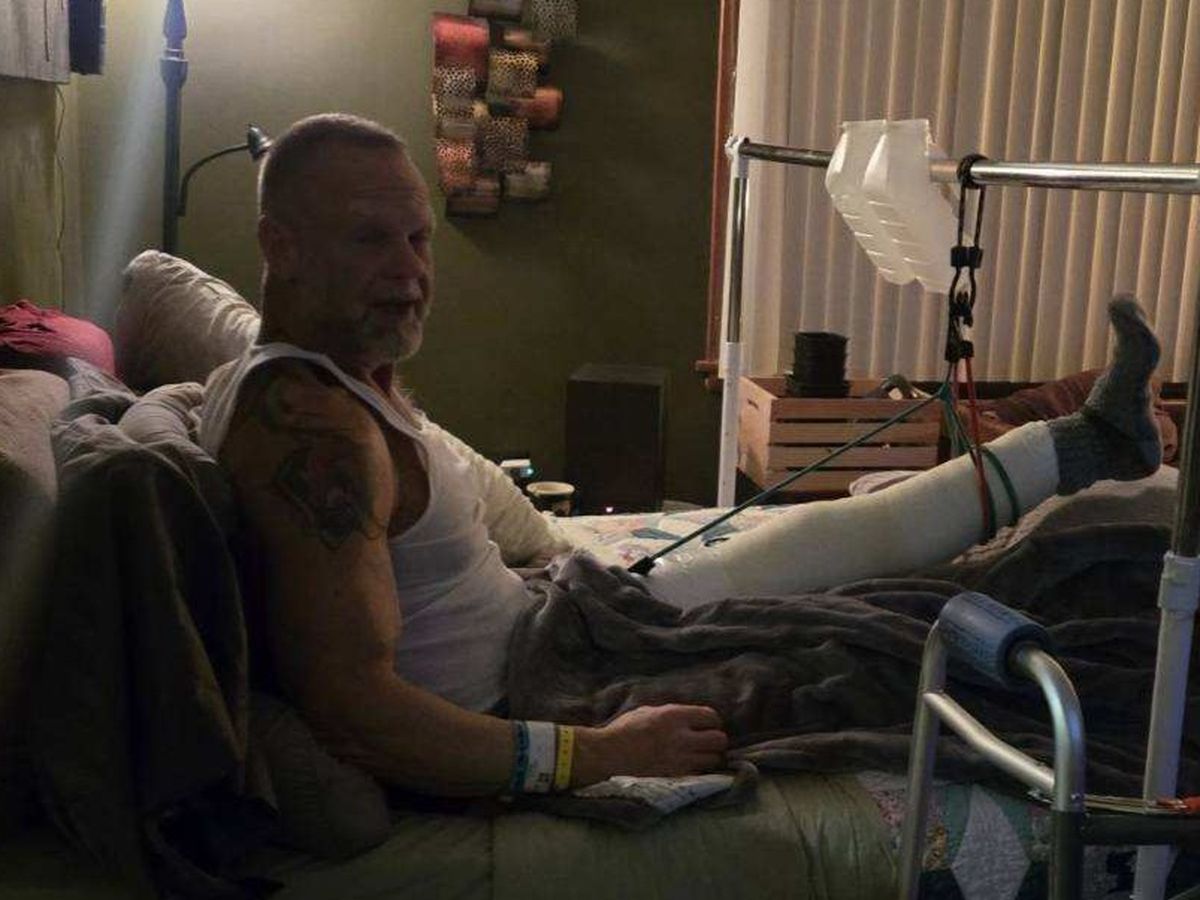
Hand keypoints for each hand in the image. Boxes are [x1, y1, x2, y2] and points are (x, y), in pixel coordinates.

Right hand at [573, 704, 727, 785]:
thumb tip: (688, 717)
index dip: (712, 721)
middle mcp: (680, 737)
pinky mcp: (675, 777)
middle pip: (719, 740)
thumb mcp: (647, 711)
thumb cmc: (623, 730)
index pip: (711, 716)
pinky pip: (700, 774)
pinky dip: (699, 770)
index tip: (706, 725)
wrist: (607, 755)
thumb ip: (671, 714)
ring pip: (713, 759)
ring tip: (699, 756)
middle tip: (707, 742)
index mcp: (673, 716)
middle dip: (716, 740)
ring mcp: (679, 759)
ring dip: (709, 757)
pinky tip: (690, 767)